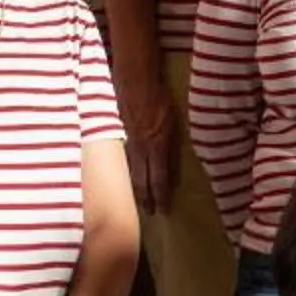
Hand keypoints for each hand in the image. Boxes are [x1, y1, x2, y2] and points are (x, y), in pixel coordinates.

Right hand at [118, 78, 177, 211]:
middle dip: (146, 198)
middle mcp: (141, 149)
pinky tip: (131, 178)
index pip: (159, 178)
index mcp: (157, 146)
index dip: (160, 196)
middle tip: (149, 213)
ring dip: (137, 188)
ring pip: (133, 172)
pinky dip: (130, 173)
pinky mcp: (121, 136)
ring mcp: (128, 143)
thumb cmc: (159, 99)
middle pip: (142, 180)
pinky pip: (126, 160)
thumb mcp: (174, 124)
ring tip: (141, 201)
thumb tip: (173, 172)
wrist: (135, 81)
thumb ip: (173, 149)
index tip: (162, 211)